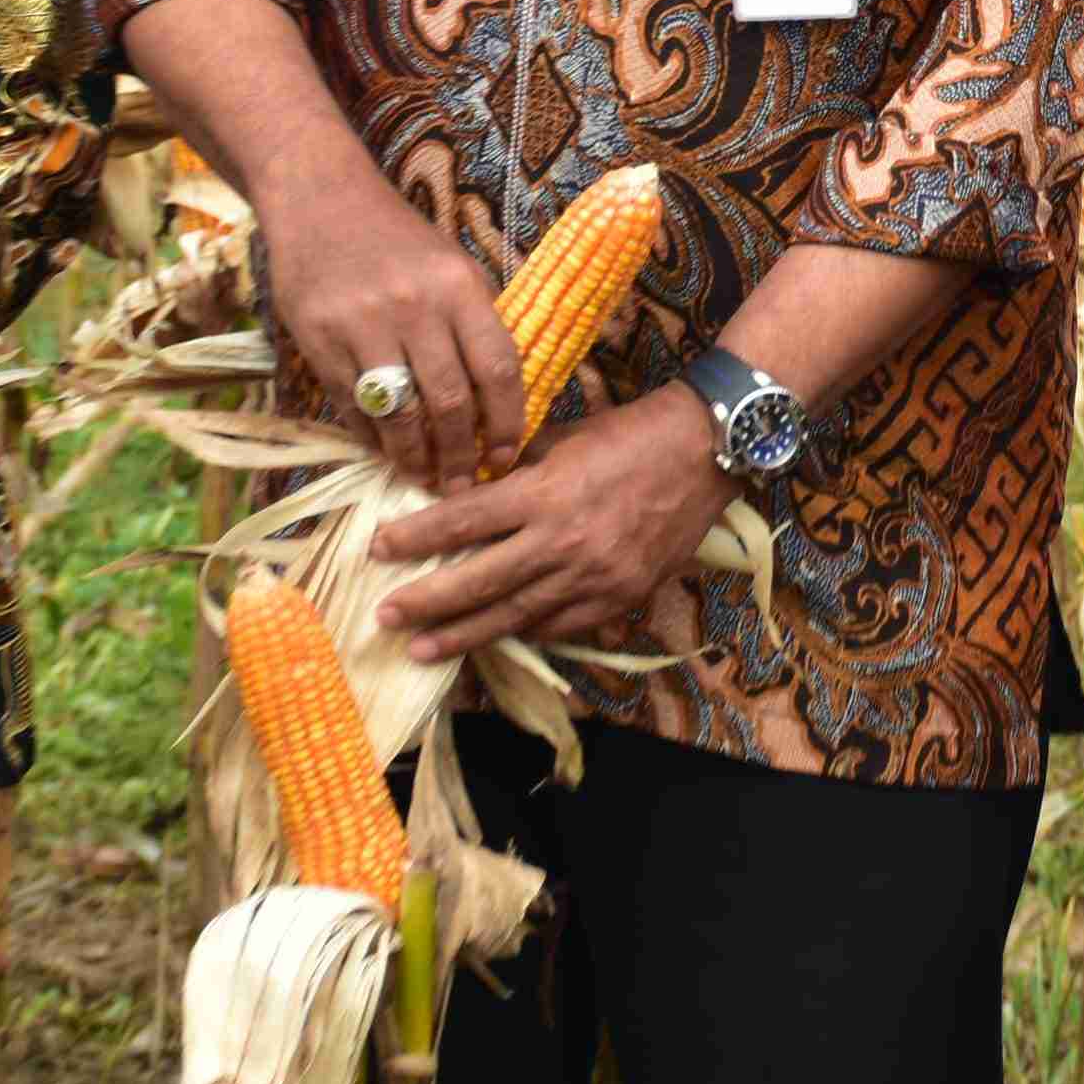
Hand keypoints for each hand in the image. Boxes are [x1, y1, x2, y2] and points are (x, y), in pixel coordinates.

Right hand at [254, 170, 520, 489]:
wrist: (321, 199)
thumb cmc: (399, 238)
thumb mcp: (454, 265)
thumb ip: (477, 323)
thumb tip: (502, 400)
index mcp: (459, 286)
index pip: (498, 369)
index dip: (507, 422)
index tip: (505, 457)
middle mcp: (415, 306)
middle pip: (450, 402)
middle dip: (461, 455)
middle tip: (462, 485)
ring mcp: (364, 325)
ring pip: (401, 415)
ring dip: (416, 458)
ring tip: (424, 477)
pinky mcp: (320, 340)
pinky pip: (353, 406)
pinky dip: (372, 437)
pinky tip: (386, 451)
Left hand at [368, 389, 736, 666]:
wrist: (705, 452)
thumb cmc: (630, 434)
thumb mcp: (563, 439)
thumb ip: (516, 472)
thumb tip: (470, 492)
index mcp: (544, 492)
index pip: (463, 521)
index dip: (415, 538)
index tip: (378, 549)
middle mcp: (563, 541)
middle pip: (479, 581)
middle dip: (426, 603)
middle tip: (384, 617)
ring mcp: (593, 576)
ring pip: (515, 615)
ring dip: (463, 635)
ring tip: (422, 650)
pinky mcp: (621, 597)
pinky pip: (562, 626)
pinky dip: (525, 633)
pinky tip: (495, 641)